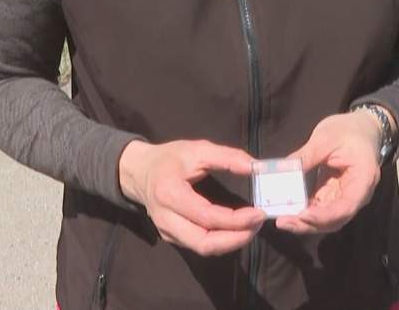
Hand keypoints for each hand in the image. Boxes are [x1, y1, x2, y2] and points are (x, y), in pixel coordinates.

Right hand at [118, 139, 265, 255]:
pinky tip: (235, 230)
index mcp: (170, 194)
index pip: (207, 216)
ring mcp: (167, 232)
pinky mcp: (171, 237)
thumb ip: (227, 157)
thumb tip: (256, 167)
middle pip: (204, 243)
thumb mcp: (197, 149)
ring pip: (202, 249)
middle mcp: (166, 219)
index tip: (258, 213)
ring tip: (250, 228)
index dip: (236, 219)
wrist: (139, 172)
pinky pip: (198, 245)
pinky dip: (220, 241)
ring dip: (230, 242)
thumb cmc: (169, 159)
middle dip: (236, 239)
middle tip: (257, 225)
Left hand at [274, 109, 385, 234]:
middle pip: (336, 219)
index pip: (346, 206)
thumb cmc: (348, 130)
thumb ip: (306, 156)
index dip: (324, 215)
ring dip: (305, 222)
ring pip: (327, 219)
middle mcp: (358, 195)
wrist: (362, 128)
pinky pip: (321, 209)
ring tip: (283, 219)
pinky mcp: (335, 195)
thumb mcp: (326, 138)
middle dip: (309, 224)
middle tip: (283, 221)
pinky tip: (289, 210)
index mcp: (363, 179)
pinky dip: (305, 212)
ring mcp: (346, 197)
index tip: (302, 215)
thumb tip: (281, 170)